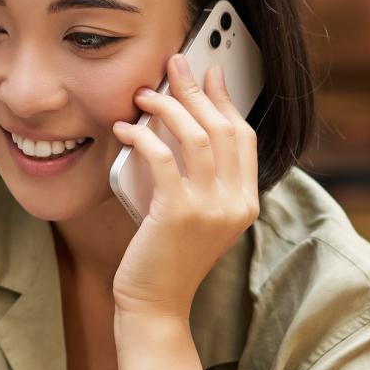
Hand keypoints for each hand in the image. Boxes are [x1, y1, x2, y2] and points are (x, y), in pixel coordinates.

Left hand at [111, 56, 258, 320]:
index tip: (210, 72)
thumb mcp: (194, 215)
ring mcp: (210, 209)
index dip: (226, 99)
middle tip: (174, 63)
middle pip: (222, 127)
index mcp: (246, 202)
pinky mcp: (177, 213)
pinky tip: (124, 128)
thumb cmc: (166, 258)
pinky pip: (161, 158)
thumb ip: (199, 179)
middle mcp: (235, 203)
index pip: (243, 136)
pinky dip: (140, 137)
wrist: (155, 305)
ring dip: (168, 106)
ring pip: (196, 136)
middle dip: (196, 89)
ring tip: (144, 93)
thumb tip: (179, 124)